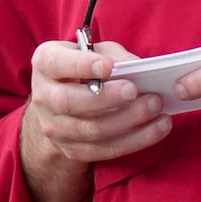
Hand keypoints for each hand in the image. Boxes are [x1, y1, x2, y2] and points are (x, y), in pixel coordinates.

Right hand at [23, 39, 171, 166]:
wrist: (63, 103)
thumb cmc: (85, 68)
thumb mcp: (96, 51)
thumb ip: (114, 55)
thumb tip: (138, 67)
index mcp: (45, 63)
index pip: (56, 63)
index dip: (81, 66)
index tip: (108, 66)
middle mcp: (43, 97)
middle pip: (69, 102)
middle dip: (106, 98)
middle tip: (135, 90)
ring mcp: (55, 128)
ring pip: (91, 130)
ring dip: (127, 120)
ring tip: (155, 107)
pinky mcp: (72, 150)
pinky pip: (105, 150)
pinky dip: (135, 140)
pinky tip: (157, 128)